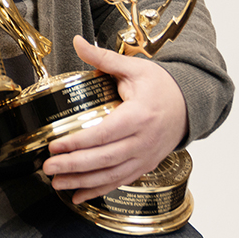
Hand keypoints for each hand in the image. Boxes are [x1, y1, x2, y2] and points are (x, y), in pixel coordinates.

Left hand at [42, 35, 188, 202]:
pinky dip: (99, 190)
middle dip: (74, 166)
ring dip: (82, 182)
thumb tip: (77, 42)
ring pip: (111, 175)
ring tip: (57, 183)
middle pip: (104, 159)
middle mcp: (143, 140)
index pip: (103, 134)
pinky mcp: (145, 165)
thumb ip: (103, 58)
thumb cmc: (162, 86)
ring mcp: (145, 156)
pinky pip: (120, 181)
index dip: (77, 142)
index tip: (55, 145)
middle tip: (48, 168)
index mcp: (139, 115)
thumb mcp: (134, 68)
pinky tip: (79, 195)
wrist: (190, 103)